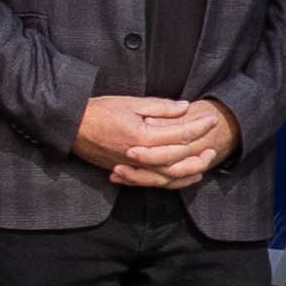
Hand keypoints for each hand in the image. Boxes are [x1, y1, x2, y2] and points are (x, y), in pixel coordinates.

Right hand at [72, 93, 230, 186]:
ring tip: (204, 162)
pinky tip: (185, 178)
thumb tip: (185, 108)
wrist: (73, 127)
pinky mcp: (128, 173)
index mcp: (142, 136)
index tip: (212, 119)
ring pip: (169, 176)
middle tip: (213, 142)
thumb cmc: (100, 111)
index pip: (179, 134)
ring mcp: (134, 168)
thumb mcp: (131, 103)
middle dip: (199, 150)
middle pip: (178, 158)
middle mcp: (140, 156)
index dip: (199, 127)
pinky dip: (173, 183)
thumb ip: (160, 107)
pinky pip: (155, 183)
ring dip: (190, 171)